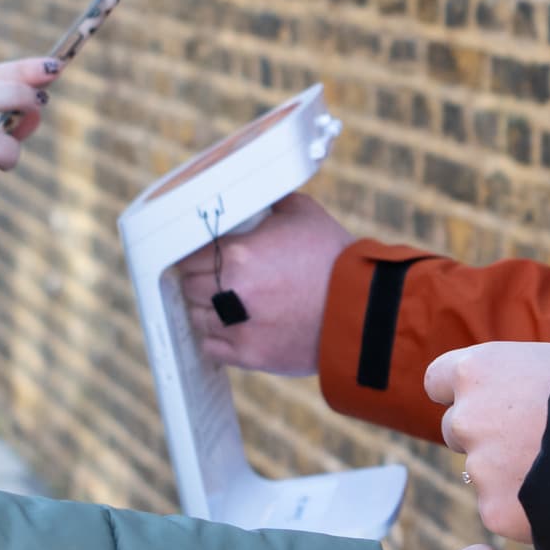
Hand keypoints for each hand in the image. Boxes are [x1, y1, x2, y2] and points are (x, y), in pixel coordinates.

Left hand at [179, 191, 351, 376]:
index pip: (187, 257)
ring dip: (208, 310)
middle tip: (218, 278)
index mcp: (238, 254)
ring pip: (197, 318)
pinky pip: (212, 348)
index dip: (194, 256)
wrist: (363, 306)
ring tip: (227, 304)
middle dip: (201, 281)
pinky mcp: (251, 354)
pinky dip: (218, 339)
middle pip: (189, 288)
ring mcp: (239, 327)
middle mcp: (230, 292)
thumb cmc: (335, 258)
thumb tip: (257, 195)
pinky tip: (232, 328)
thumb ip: (270, 202)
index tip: (202, 257)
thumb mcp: (303, 213)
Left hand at [427, 340, 549, 545]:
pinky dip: (527, 509)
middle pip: (457, 430)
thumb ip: (524, 377)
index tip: (486, 401)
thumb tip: (525, 387)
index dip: (464, 392)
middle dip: (487, 437)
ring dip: (510, 475)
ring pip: (484, 475)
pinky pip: (504, 511)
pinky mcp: (497, 512)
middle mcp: (468, 418)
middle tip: (534, 439)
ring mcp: (480, 468)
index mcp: (479, 370)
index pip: (438, 381)